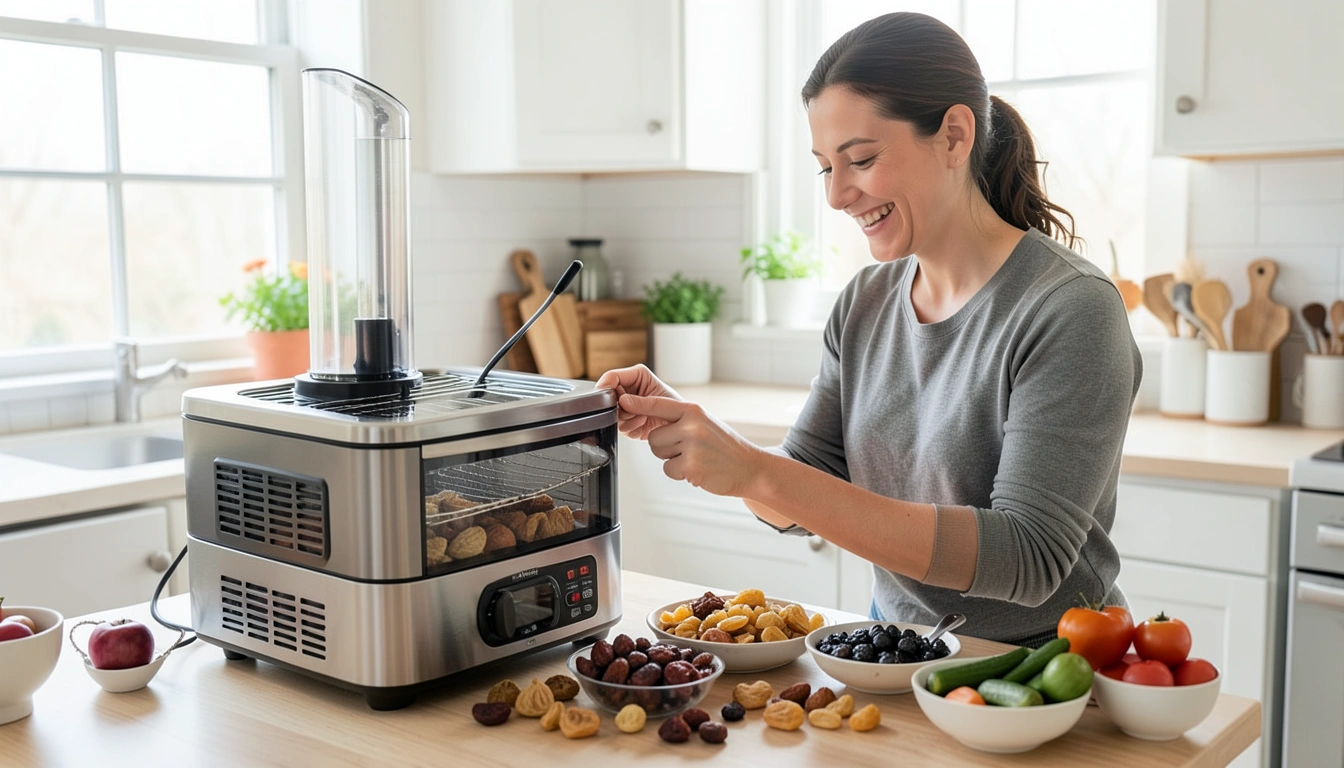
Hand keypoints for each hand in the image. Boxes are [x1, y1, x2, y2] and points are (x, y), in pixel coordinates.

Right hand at [595, 364, 682, 439]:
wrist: (679, 427)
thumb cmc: (676, 408)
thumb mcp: (660, 400)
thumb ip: (640, 401)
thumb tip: (622, 400)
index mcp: (636, 376)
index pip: (612, 377)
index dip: (606, 385)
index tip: (605, 393)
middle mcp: (627, 390)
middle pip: (608, 396)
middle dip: (620, 405)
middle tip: (635, 409)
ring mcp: (624, 407)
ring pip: (611, 413)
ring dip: (628, 418)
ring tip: (644, 416)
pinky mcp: (624, 422)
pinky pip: (618, 427)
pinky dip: (630, 427)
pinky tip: (642, 423)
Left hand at [620, 393, 765, 497]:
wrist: (749, 467)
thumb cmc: (724, 446)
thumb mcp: (705, 423)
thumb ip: (681, 419)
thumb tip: (653, 417)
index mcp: (694, 411)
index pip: (660, 404)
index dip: (639, 403)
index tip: (623, 399)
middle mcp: (692, 425)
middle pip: (655, 437)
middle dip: (665, 446)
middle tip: (689, 449)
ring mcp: (692, 445)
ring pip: (660, 453)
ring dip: (673, 459)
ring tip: (696, 457)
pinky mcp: (691, 466)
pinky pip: (668, 469)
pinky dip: (680, 473)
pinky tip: (699, 469)